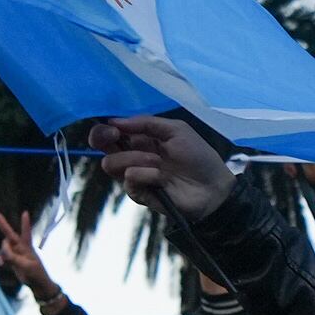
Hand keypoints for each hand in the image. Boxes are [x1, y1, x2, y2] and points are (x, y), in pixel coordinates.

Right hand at [0, 212, 58, 301]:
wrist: (38, 285)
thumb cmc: (36, 274)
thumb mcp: (26, 266)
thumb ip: (13, 258)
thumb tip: (3, 251)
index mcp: (27, 248)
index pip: (26, 233)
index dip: (25, 223)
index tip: (25, 212)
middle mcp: (21, 248)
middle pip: (10, 235)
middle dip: (3, 225)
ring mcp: (16, 254)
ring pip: (4, 247)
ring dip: (1, 252)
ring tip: (3, 262)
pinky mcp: (13, 260)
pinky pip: (3, 256)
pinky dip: (1, 259)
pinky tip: (1, 264)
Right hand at [89, 115, 235, 220]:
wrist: (212, 187)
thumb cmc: (198, 157)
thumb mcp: (176, 130)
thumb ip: (146, 122)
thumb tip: (113, 120)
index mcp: (141, 139)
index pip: (111, 132)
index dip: (104, 129)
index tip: (113, 128)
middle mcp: (133, 156)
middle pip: (101, 146)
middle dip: (103, 138)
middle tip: (116, 137)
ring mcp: (134, 175)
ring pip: (110, 163)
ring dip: (134, 158)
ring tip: (158, 162)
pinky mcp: (138, 193)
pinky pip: (129, 179)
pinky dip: (145, 175)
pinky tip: (161, 178)